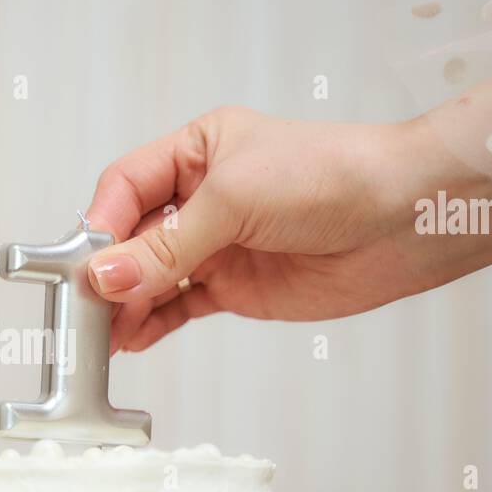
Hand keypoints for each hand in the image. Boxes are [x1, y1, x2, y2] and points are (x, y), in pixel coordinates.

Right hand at [83, 106, 491, 351]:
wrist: (407, 218)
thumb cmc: (332, 177)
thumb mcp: (235, 200)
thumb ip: (167, 245)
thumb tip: (105, 277)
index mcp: (196, 151)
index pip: (125, 187)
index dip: (100, 224)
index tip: (84, 264)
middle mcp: (201, 198)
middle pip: (132, 237)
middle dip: (108, 273)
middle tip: (86, 309)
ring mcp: (218, 246)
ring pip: (152, 278)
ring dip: (126, 306)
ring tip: (103, 336)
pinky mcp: (236, 288)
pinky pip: (178, 308)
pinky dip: (153, 325)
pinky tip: (132, 340)